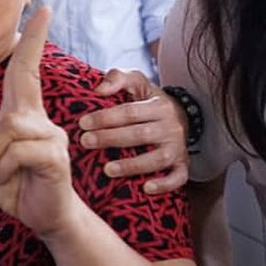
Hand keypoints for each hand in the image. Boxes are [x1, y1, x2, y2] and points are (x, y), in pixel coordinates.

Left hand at [0, 8, 78, 239]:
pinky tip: (6, 180)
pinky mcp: (54, 156)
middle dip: (32, 42)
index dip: (32, 41)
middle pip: (23, 78)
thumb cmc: (16, 189)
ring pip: (7, 127)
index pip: (25, 71)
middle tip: (40, 16)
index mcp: (23, 116)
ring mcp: (50, 136)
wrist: (46, 220)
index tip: (42, 10)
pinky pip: (17, 150)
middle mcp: (39, 119)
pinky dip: (2, 167)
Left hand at [78, 69, 188, 193]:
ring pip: (158, 158)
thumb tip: (99, 90)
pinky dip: (165, 184)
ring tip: (107, 169)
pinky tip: (146, 187)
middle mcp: (171, 127)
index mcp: (159, 106)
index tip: (83, 123)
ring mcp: (178, 148)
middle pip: (140, 134)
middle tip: (86, 142)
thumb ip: (117, 77)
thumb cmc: (148, 99)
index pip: (130, 112)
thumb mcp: (137, 80)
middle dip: (111, 139)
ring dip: (132, 165)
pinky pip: (179, 177)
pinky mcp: (182, 165)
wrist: (181, 115)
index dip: (106, 117)